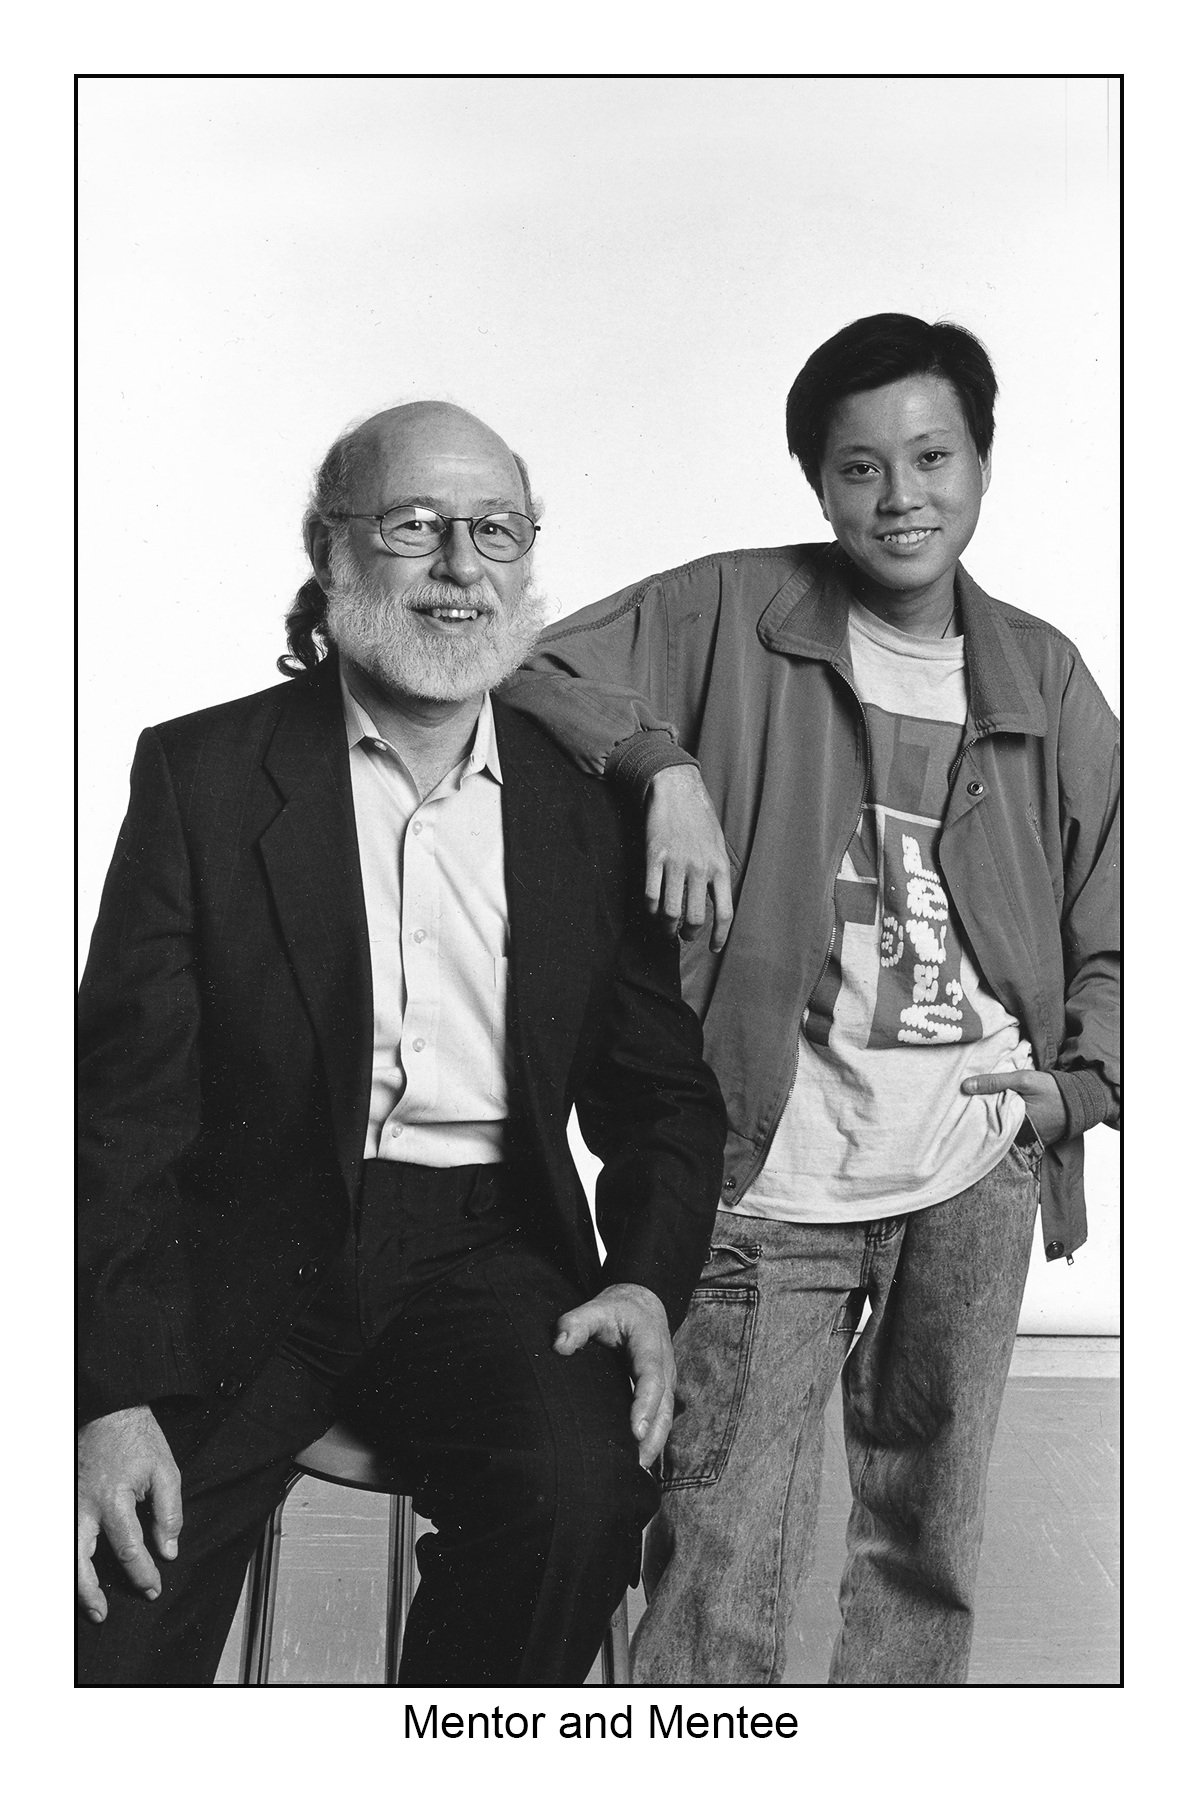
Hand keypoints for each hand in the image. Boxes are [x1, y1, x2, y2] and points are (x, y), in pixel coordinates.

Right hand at [77, 1405, 181, 1622]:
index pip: (130, 1550)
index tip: (153, 1588)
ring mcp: (68, 1503)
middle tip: (104, 1613)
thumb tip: (169, 1550)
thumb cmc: (137, 1438)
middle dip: (92, 1593)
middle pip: (82, 1561)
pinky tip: (77, 1571)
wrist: (109, 1410)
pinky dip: (69, 1558)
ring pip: (66, 1553)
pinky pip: (63, 1536)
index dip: (144, 1573)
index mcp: (114, 1500)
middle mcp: (84, 1506)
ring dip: (75, 1582)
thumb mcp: (165, 1470)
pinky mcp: (62, 1499)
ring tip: (89, 1604)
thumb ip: (169, 1513)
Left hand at [554, 1283, 675, 1466]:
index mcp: (650, 1345)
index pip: (651, 1377)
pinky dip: (652, 1443)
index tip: (636, 1430)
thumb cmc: (617, 1310)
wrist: (642, 1306)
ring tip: (636, 1472)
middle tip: (637, 1464)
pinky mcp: (660, 1394)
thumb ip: (576, 1323)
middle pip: (664, 1406)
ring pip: (665, 1418)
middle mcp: (664, 1367)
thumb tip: (559, 1346)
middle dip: (653, 1436)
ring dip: (654, 1445)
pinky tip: (637, 1465)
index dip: (645, 1404)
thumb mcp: (596, 1308)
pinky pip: (659, 1420)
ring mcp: (665, 1382)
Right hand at [644, 765, 732, 951]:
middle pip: (695, 918)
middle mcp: (700, 868)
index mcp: (720, 867)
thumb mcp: (718, 845)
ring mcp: (676, 863)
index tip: (714, 947)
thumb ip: (716, 873)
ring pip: (670, 911)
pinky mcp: (654, 857)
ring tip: (667, 928)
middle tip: (685, 936)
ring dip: (667, 926)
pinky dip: (650, 909)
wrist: (676, 789)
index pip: (725, 912)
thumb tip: (714, 901)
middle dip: (689, 934)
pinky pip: (650, 894)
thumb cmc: (700, 817)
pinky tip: (652, 910)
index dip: (720, 936)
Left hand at [961, 1069, 1067, 1145]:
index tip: (959, 1111)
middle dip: (981, 1122)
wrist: (1081, 1098)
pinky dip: (1006, 1125)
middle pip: (993, 1131)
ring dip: (993, 1123)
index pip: (986, 1127)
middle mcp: (1021, 1138)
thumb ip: (995, 1082)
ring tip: (975, 1114)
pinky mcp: (1034, 1139)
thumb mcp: (1023, 1080)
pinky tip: (996, 1114)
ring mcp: (1028, 1141)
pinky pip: (1014, 1133)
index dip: (973, 1119)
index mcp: (1016, 1125)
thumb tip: (965, 1086)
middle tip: (963, 1113)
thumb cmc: (1052, 1089)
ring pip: (1003, 1133)